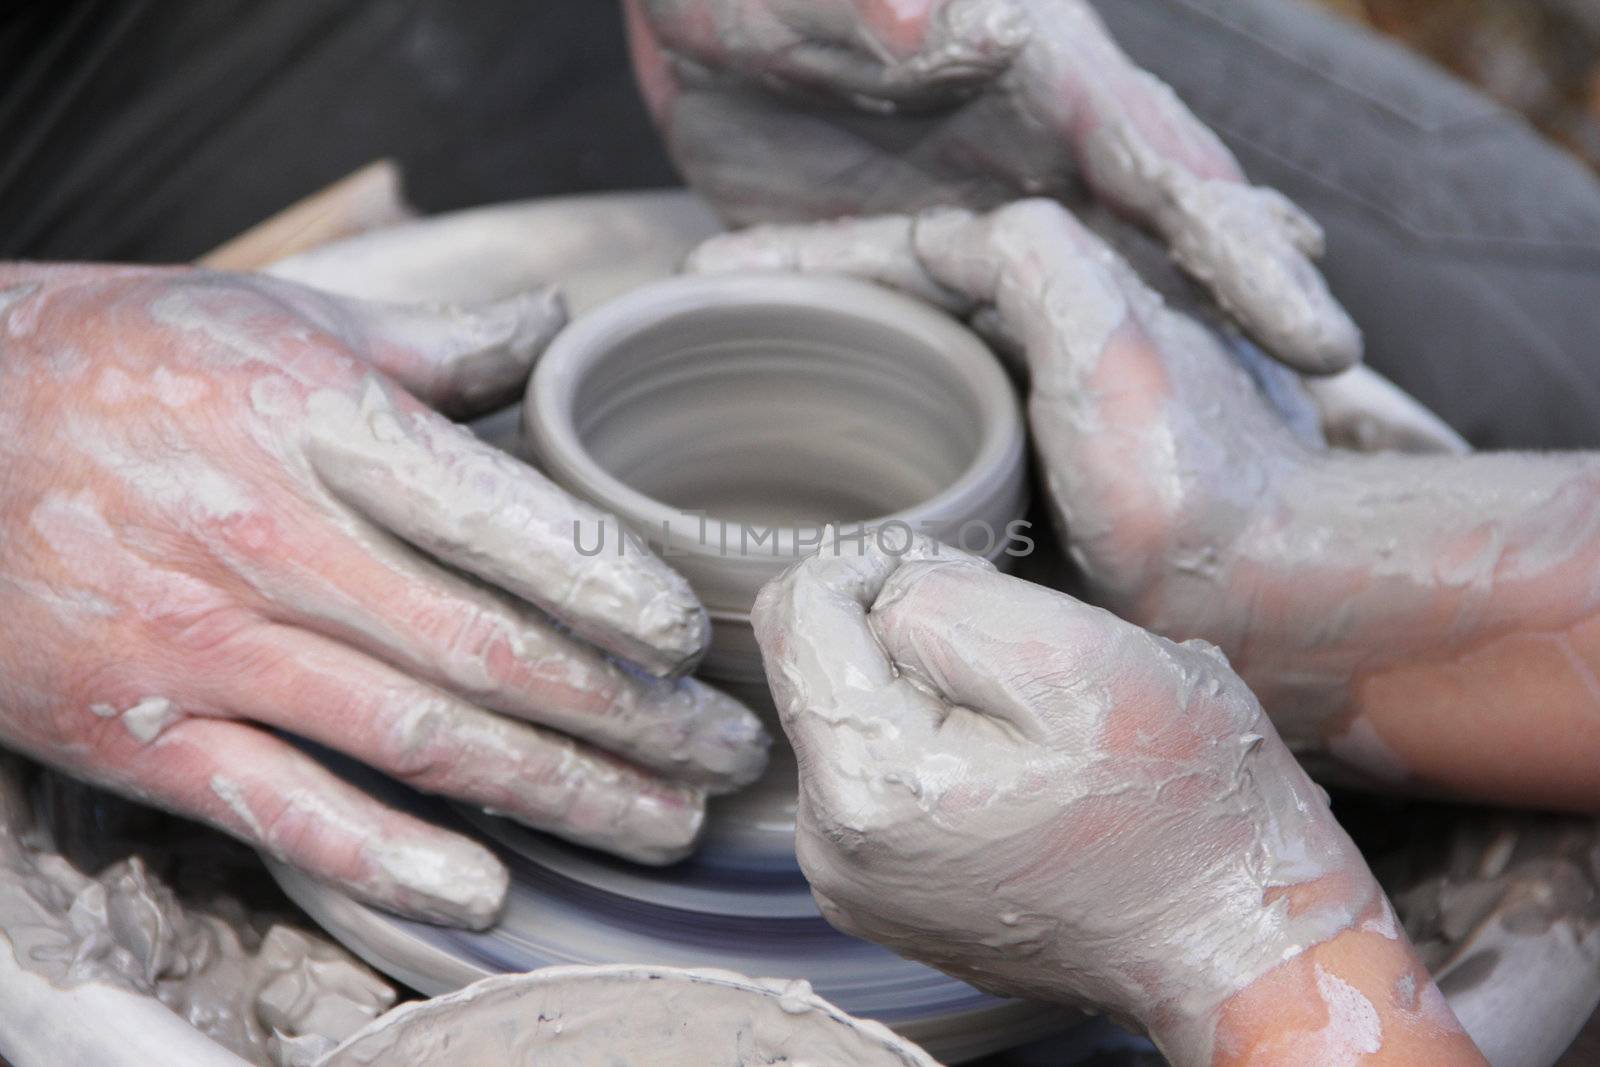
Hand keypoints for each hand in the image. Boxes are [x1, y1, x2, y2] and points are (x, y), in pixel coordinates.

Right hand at [0, 265, 768, 927]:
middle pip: (490, 650)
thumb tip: (555, 326)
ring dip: (559, 792)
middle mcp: (272, 543)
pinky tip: (484, 887)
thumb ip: (431, 340)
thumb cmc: (111, 359)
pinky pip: (284, 811)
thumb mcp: (277, 315)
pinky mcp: (151, 736)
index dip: (612, 588)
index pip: (499, 521)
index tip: (694, 638)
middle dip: (628, 714)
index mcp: (317, 427)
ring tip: (663, 824)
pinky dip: (386, 857)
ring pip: (420, 738)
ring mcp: (209, 651)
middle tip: (723, 754)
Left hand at [627, 0, 1360, 373]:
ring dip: (1174, 343)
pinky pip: (999, 316)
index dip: (1242, 251)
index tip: (1318, 334)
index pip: (1165, 167)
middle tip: (1329, 404)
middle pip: (1168, 234)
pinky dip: (1045, 361)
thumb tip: (967, 20)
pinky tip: (1082, 414)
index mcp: (1038, 74)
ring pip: (1100, 283)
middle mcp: (1036, 143)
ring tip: (1251, 422)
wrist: (684, 20)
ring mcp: (986, 197)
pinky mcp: (924, 242)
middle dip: (1247, 309)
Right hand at [692, 202, 1599, 810]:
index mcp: (1059, 284)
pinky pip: (919, 444)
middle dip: (794, 307)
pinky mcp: (1035, 493)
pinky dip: (856, 444)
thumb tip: (946, 239)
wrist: (1274, 604)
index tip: (707, 275)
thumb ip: (1029, 260)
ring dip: (817, 373)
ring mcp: (1039, 419)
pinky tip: (807, 472)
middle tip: (699, 325)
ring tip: (728, 391)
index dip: (799, 260)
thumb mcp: (1107, 337)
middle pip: (893, 305)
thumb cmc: (1197, 483)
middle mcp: (1047, 340)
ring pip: (900, 375)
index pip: (901, 250)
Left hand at [752, 537, 1486, 1065]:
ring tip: (1032, 729)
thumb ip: (941, 600)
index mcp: (866, 783)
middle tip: (1024, 671)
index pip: (800, 605)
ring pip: (855, 708)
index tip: (981, 596)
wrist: (1232, 936)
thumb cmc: (1179, 802)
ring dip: (931, 688)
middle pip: (821, 659)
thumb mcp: (1073, 657)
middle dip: (913, 634)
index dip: (888, 565)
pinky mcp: (881, 885)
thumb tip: (876, 591)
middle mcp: (831, 842)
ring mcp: (851, 874)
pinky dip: (939, 742)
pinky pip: (880, 766)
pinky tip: (1017, 773)